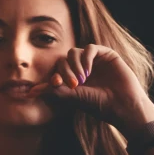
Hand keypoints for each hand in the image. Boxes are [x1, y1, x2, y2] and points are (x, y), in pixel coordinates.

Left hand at [26, 44, 153, 140]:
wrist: (122, 106)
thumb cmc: (99, 105)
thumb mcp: (73, 98)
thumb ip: (53, 91)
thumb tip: (31, 91)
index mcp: (74, 79)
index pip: (57, 70)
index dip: (53, 76)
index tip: (54, 85)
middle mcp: (83, 68)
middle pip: (63, 60)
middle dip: (64, 71)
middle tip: (72, 85)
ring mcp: (94, 61)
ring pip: (73, 52)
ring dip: (73, 65)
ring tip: (81, 80)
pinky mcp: (106, 55)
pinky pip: (89, 48)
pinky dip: (85, 58)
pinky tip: (87, 71)